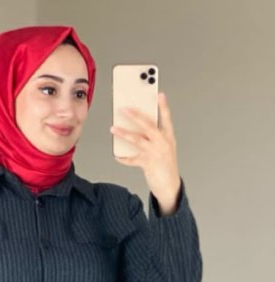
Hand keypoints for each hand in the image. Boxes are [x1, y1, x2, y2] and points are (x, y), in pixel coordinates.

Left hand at [110, 92, 180, 212]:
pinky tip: (116, 156)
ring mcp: (155, 153)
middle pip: (148, 126)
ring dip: (123, 133)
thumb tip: (138, 129)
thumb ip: (154, 138)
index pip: (166, 118)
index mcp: (168, 137)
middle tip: (124, 109)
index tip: (159, 94)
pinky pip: (131, 159)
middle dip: (135, 116)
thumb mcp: (164, 148)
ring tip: (113, 128)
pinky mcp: (147, 164)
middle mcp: (162, 143)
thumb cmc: (165, 165)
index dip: (163, 106)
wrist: (170, 185)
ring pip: (136, 140)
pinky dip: (123, 158)